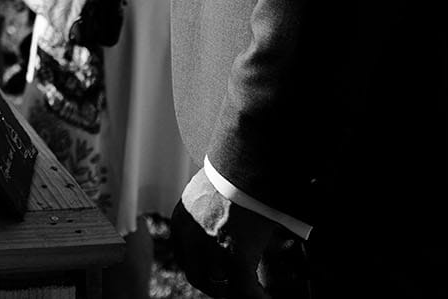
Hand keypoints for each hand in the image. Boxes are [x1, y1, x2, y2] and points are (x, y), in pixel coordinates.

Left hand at [171, 169, 275, 297]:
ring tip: (251, 293)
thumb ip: (208, 205)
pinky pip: (245, 288)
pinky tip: (265, 298)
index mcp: (182, 219)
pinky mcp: (235, 255)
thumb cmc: (233, 169)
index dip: (200, 267)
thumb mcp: (208, 187)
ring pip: (220, 285)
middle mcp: (190, 236)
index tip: (214, 271)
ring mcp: (211, 248)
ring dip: (235, 291)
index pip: (183, 255)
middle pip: (198, 275)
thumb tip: (224, 213)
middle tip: (231, 288)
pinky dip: (256, 297)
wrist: (246, 161)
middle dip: (214, 286)